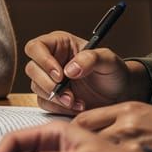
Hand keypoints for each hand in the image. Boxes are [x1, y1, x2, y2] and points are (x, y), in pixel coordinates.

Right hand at [24, 30, 145, 111]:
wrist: (120, 93)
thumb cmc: (114, 72)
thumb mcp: (108, 60)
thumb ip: (90, 59)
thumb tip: (69, 69)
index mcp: (59, 44)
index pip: (36, 47)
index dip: (43, 61)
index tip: (60, 75)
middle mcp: (50, 60)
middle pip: (32, 69)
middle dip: (49, 84)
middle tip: (68, 94)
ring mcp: (49, 79)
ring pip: (36, 87)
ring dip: (55, 98)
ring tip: (77, 102)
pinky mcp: (51, 96)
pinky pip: (44, 103)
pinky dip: (58, 108)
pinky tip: (76, 106)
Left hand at [73, 102, 151, 151]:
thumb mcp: (142, 111)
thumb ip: (114, 118)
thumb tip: (87, 126)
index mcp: (125, 110)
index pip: (83, 120)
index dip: (72, 131)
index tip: (68, 139)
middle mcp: (126, 126)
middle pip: (85, 139)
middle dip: (78, 149)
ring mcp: (133, 145)